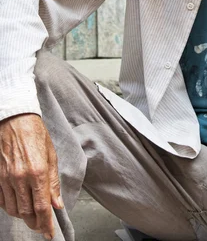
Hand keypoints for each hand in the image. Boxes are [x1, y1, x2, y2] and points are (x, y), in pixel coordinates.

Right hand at [0, 113, 63, 239]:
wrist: (15, 120)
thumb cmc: (35, 134)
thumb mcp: (51, 155)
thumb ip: (53, 182)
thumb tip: (57, 203)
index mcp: (38, 171)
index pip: (42, 206)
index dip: (46, 224)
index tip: (49, 234)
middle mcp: (21, 178)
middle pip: (26, 212)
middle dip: (35, 222)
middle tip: (42, 225)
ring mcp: (6, 178)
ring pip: (13, 209)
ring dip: (23, 215)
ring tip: (31, 214)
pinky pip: (2, 201)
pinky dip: (10, 207)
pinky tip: (18, 203)